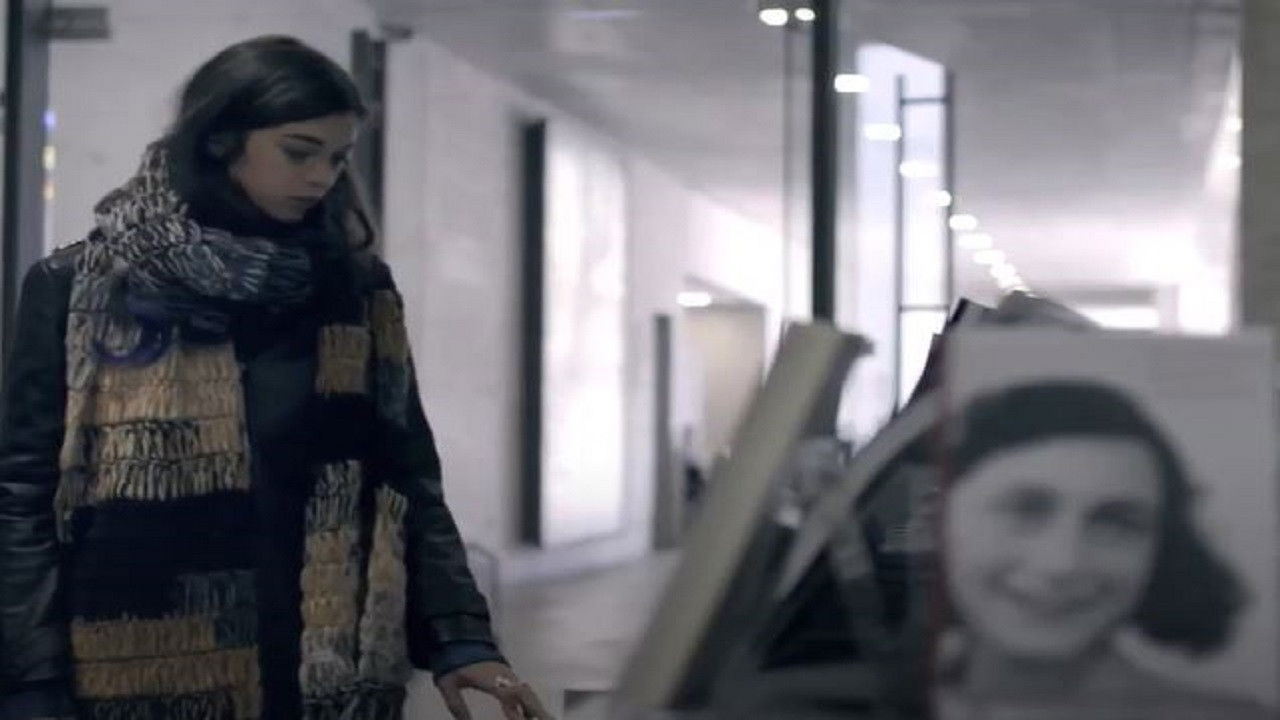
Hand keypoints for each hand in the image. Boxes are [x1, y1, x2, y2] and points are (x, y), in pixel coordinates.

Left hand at [435, 661, 554, 719]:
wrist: (457, 636)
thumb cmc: (452, 661)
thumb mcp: (448, 684)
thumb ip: (457, 705)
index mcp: (491, 678)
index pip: (510, 696)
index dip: (519, 712)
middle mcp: (503, 676)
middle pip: (526, 694)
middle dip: (538, 710)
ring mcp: (507, 674)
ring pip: (527, 692)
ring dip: (536, 707)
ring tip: (545, 718)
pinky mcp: (506, 674)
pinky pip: (522, 690)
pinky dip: (528, 703)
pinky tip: (527, 715)